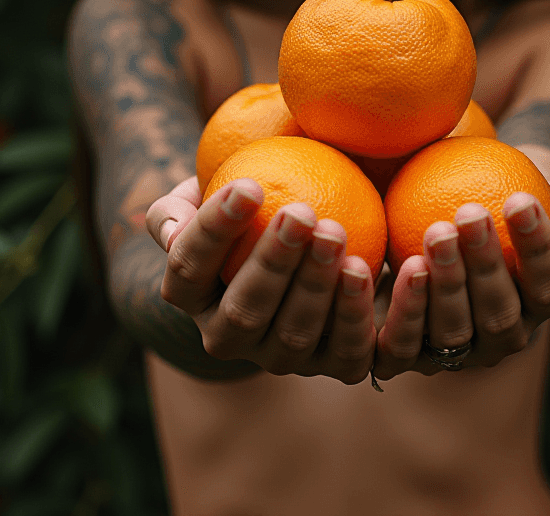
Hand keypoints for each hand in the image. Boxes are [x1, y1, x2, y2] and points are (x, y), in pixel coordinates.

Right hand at [146, 177, 378, 383]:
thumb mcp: (206, 191)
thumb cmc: (252, 200)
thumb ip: (177, 208)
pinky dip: (362, 314)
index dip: (214, 231)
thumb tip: (169, 230)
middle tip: (302, 212)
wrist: (305, 236)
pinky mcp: (333, 365)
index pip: (189, 269)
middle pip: (244, 311)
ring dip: (318, 288)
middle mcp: (229, 338)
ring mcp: (280, 357)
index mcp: (191, 295)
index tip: (249, 183)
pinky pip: (349, 351)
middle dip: (273, 263)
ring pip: (295, 336)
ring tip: (338, 235)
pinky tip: (379, 266)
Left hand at [371, 185, 549, 380]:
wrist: (466, 208)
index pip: (548, 287)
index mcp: (542, 307)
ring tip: (436, 231)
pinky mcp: (411, 353)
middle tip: (469, 212)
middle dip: (484, 263)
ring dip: (445, 283)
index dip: (537, 247)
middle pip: (499, 313)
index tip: (520, 198)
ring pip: (453, 330)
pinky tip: (402, 262)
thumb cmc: (516, 200)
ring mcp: (458, 351)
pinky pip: (405, 343)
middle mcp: (504, 339)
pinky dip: (404, 309)